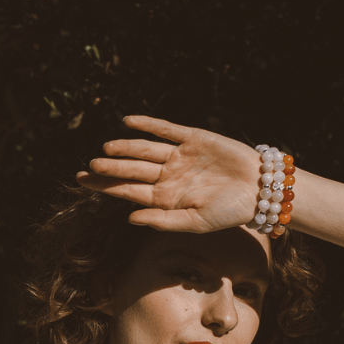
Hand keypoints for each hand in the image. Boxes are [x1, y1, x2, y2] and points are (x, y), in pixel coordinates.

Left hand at [76, 114, 261, 231]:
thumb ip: (162, 221)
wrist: (260, 190)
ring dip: (125, 148)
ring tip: (106, 148)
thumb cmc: (230, 212)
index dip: (106, 186)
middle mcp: (168, 176)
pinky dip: (147, 124)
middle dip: (110, 168)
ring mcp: (179, 156)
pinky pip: (165, 129)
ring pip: (144, 149)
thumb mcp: (195, 222)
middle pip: (132, 169)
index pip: (128, 191)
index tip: (83, 182)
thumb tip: (130, 218)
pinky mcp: (193, 138)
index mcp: (165, 198)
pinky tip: (128, 121)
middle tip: (89, 167)